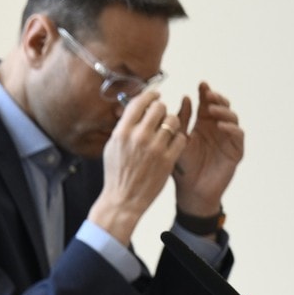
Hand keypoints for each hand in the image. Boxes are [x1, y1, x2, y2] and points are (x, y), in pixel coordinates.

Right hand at [84, 90, 181, 245]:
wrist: (123, 199)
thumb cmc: (117, 173)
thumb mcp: (112, 147)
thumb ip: (123, 127)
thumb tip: (134, 109)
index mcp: (122, 132)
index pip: (140, 102)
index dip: (150, 95)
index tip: (155, 96)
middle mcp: (139, 137)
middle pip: (159, 108)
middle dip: (162, 109)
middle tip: (161, 115)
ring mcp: (155, 148)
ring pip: (173, 121)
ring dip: (172, 123)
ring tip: (168, 130)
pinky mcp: (168, 159)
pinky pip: (181, 138)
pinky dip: (178, 138)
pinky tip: (172, 143)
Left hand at [170, 81, 243, 217]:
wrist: (190, 190)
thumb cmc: (182, 167)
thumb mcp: (179, 140)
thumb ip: (181, 121)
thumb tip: (186, 98)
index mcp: (203, 125)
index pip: (206, 104)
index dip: (206, 93)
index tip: (201, 84)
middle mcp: (217, 129)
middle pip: (222, 107)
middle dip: (217, 99)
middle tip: (209, 94)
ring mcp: (227, 139)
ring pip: (232, 118)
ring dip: (223, 112)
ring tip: (211, 109)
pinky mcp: (235, 151)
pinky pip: (238, 136)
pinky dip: (231, 128)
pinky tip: (220, 126)